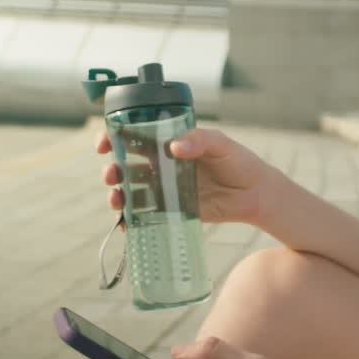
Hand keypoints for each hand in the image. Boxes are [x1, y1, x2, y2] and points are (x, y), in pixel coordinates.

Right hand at [96, 128, 277, 225]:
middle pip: (126, 165)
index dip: (113, 137)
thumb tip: (174, 146)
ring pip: (131, 191)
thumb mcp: (221, 144)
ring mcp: (166, 188)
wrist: (254, 194)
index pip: (134, 136)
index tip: (104, 143)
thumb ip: (199, 139)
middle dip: (112, 170)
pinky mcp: (172, 210)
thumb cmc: (238, 161)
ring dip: (117, 195)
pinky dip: (131, 219)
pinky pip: (146, 215)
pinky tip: (125, 223)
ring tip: (117, 200)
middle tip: (111, 175)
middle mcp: (163, 165)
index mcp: (169, 142)